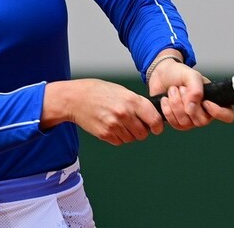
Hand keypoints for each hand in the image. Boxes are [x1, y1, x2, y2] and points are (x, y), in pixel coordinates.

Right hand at [41, 79, 162, 145]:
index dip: (158, 126)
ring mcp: (114, 125)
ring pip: (131, 139)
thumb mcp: (122, 91)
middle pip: (143, 133)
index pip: (154, 119)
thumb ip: (137, 103)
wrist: (76, 98)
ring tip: (119, 122)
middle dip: (141, 131)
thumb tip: (151, 117)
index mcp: (131, 100)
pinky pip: (119, 141)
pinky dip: (118, 137)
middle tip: (134, 123)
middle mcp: (124, 114)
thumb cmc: (99, 92)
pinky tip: (111, 125)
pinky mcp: (105, 134)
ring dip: (129, 134)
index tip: (157, 128)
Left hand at [147, 52, 233, 129]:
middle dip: (188, 102)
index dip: (218, 112)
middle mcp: (205, 113)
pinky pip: (175, 124)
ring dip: (176, 104)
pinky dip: (168, 110)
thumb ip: (196, 89)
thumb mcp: (191, 75)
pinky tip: (165, 99)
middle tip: (182, 88)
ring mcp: (191, 120)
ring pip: (186, 124)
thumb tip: (191, 109)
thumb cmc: (180, 74)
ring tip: (172, 90)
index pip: (228, 115)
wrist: (162, 75)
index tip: (205, 101)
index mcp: (215, 100)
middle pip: (202, 121)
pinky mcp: (177, 122)